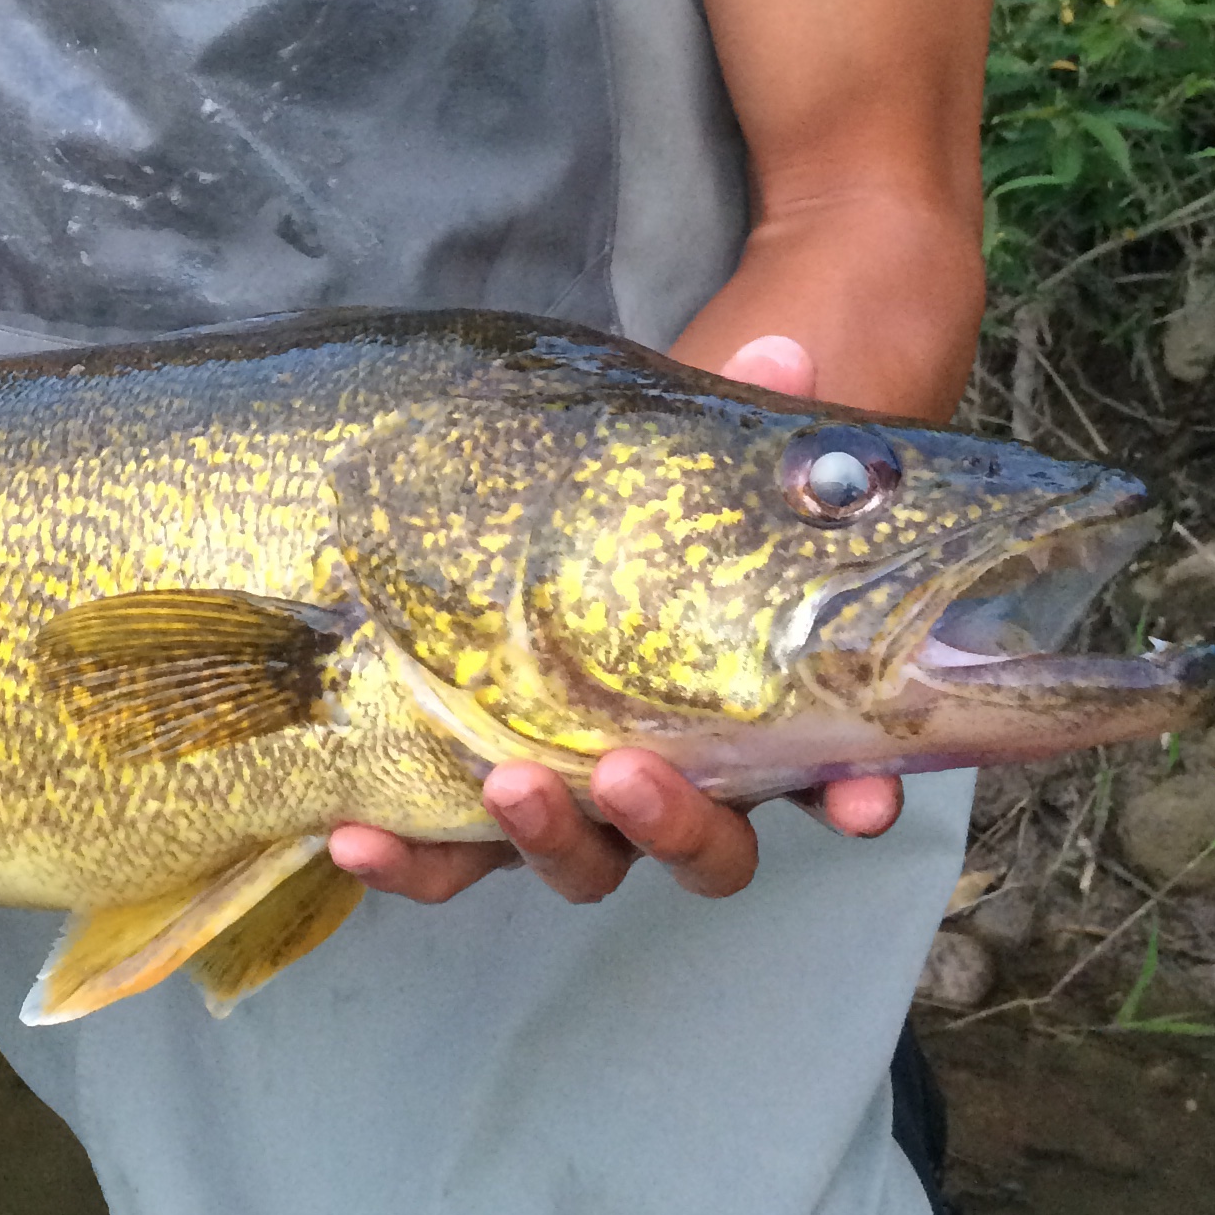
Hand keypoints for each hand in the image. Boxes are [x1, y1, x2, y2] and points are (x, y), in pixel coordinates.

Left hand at [328, 328, 901, 905]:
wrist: (534, 519)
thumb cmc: (642, 500)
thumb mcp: (686, 455)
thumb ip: (734, 416)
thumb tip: (776, 353)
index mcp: (754, 710)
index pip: (830, 776)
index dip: (852, 795)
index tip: (861, 800)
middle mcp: (676, 774)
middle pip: (702, 847)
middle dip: (674, 824)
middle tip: (631, 771)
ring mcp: (577, 798)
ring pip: (583, 861)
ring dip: (550, 839)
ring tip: (508, 782)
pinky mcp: (478, 802)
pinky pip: (449, 856)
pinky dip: (410, 858)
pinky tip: (353, 834)